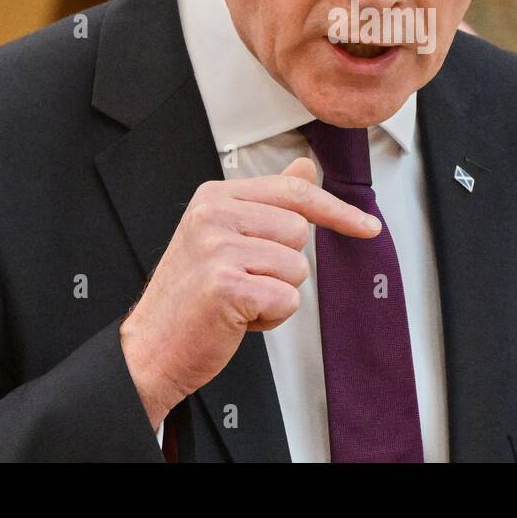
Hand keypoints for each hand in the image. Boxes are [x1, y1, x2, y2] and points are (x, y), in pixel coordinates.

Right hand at [119, 156, 379, 428]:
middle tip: (243, 281)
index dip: (336, 210)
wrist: (150, 349)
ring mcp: (217, 249)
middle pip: (299, 232)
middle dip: (283, 266)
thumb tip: (305, 168)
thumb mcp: (225, 237)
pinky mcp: (225, 285)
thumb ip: (267, 202)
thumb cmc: (190, 298)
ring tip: (237, 301)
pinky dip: (269, 318)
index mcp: (214, 198)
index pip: (293, 191)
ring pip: (296, 267)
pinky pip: (286, 299)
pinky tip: (236, 319)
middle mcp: (212, 216)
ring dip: (276, 294)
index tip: (367, 226)